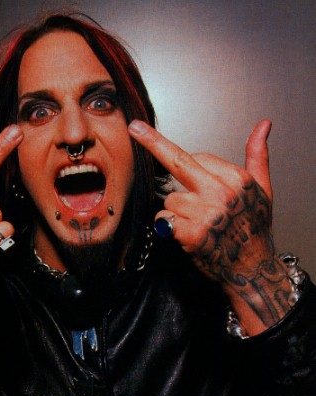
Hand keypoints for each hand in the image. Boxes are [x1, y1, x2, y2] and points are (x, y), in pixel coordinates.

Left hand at [129, 120, 291, 333]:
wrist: (252, 268)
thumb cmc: (254, 229)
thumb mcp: (263, 189)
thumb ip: (257, 156)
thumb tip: (263, 125)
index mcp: (237, 179)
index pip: (197, 157)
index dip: (189, 166)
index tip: (173, 157)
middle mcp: (222, 193)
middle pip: (178, 162)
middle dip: (153, 142)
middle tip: (135, 128)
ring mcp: (206, 213)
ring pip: (170, 199)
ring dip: (176, 211)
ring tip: (196, 223)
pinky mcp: (192, 233)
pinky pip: (164, 219)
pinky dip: (168, 227)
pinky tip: (184, 233)